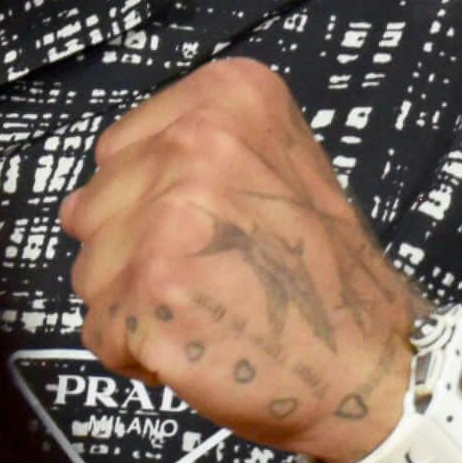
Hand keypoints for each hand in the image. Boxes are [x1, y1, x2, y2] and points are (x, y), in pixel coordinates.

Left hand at [57, 58, 420, 462]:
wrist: (375, 364)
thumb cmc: (319, 277)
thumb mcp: (272, 169)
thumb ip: (182, 159)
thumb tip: (86, 197)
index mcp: (226, 98)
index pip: (114, 152)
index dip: (147, 203)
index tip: (216, 229)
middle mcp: (196, 142)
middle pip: (90, 210)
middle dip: (132, 256)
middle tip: (216, 276)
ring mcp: (173, 215)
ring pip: (88, 271)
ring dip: (132, 305)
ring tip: (210, 309)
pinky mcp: (153, 288)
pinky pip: (99, 328)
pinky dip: (136, 352)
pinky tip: (201, 344)